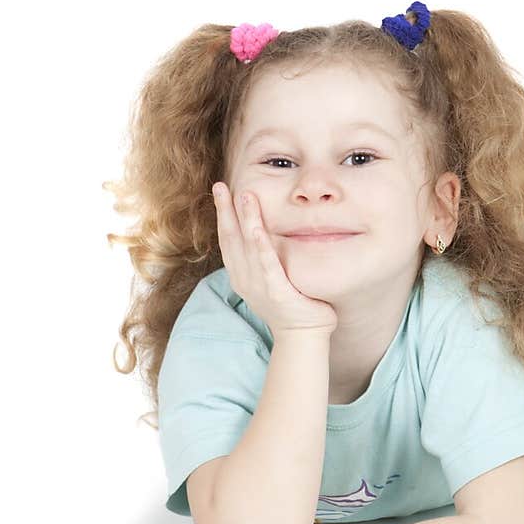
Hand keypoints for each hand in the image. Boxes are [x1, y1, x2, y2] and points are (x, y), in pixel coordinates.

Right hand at [213, 182, 337, 334]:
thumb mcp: (272, 281)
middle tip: (220, 186)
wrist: (303, 338)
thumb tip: (269, 236)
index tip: (220, 194)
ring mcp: (258, 286)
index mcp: (242, 276)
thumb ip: (267, 260)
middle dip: (224, 210)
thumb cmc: (294, 307)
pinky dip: (260, 245)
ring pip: (246, 246)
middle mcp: (244, 279)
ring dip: (244, 219)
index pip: (228, 240)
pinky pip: (266, 264)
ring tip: (243, 195)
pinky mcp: (276, 291)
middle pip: (230, 238)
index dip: (223, 216)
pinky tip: (256, 228)